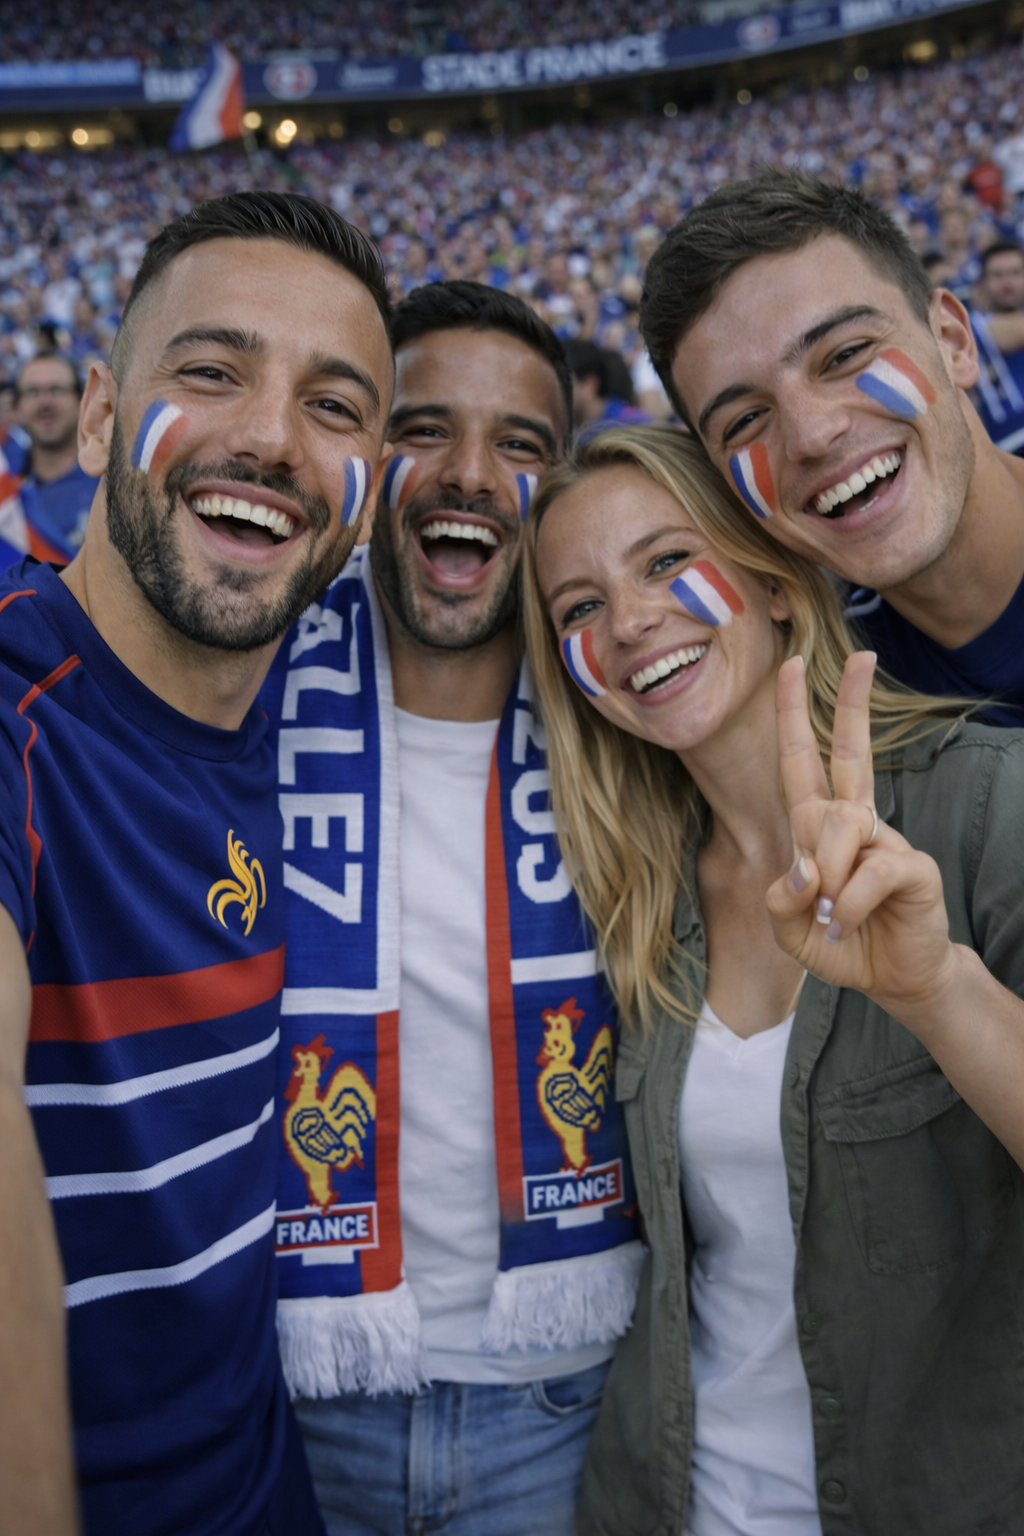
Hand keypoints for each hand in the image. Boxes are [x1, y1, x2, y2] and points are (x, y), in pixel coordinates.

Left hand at [766, 652, 956, 1018]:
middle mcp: (854, 823)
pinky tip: (845, 924)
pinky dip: (848, 904)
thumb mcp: (789, 928)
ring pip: (840, 828)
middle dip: (853, 703)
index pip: (802, 761)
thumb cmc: (841, 946)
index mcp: (818, 827)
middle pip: (850, 753)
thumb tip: (805, 868)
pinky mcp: (912, 867)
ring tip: (829, 918)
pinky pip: (869, 871)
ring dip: (825, 879)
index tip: (791, 666)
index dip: (793, 715)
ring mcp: (886, 841)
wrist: (894, 981)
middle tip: (863, 655)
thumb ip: (781, 899)